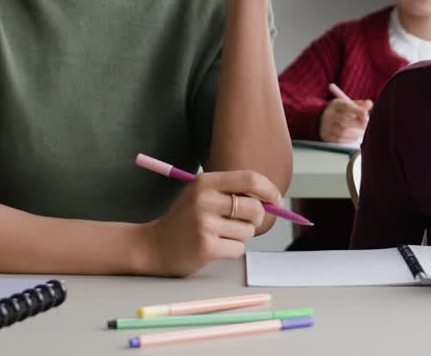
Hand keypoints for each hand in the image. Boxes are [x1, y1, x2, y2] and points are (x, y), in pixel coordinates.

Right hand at [139, 170, 282, 276]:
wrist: (153, 245)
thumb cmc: (185, 220)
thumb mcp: (203, 195)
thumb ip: (234, 193)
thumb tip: (273, 201)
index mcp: (206, 182)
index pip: (250, 179)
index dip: (269, 190)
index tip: (276, 201)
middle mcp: (205, 200)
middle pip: (254, 208)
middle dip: (257, 218)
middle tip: (246, 222)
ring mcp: (204, 224)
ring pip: (248, 231)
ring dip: (241, 236)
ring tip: (221, 235)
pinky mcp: (206, 247)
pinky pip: (238, 249)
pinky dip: (232, 250)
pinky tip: (214, 247)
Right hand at [319, 97, 371, 143]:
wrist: (326, 122)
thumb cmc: (343, 113)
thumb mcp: (351, 106)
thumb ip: (361, 105)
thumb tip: (369, 104)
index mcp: (336, 104)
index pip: (346, 105)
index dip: (357, 110)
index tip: (366, 114)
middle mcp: (329, 114)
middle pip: (344, 119)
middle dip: (358, 123)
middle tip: (367, 126)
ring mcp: (326, 126)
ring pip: (343, 131)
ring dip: (356, 132)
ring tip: (362, 132)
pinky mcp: (326, 137)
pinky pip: (340, 140)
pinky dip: (350, 139)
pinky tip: (355, 137)